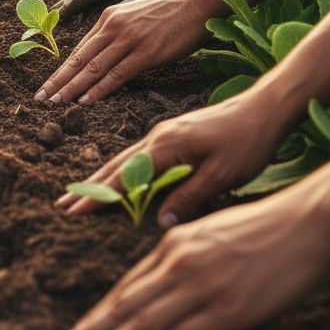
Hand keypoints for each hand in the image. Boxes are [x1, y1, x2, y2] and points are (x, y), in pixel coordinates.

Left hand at [35, 0, 211, 104]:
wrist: (198, 0)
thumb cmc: (171, 12)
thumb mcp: (136, 18)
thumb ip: (118, 36)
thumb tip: (104, 60)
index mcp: (109, 18)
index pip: (80, 49)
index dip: (62, 69)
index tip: (47, 85)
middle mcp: (113, 27)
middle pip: (80, 59)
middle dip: (58, 80)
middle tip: (40, 98)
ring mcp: (129, 39)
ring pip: (93, 68)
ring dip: (72, 88)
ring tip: (56, 103)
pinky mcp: (146, 52)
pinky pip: (117, 74)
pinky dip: (99, 89)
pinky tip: (86, 100)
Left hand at [50, 192, 329, 329]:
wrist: (305, 223)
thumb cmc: (264, 227)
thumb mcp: (210, 232)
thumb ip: (182, 255)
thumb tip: (158, 280)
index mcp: (174, 243)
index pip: (128, 285)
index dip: (101, 311)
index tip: (78, 329)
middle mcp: (180, 264)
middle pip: (125, 303)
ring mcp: (202, 288)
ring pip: (143, 322)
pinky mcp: (227, 311)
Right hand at [57, 93, 288, 224]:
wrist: (264, 109)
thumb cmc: (248, 143)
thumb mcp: (223, 175)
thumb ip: (189, 196)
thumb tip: (158, 220)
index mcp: (166, 146)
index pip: (125, 176)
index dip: (99, 195)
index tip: (74, 210)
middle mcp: (158, 136)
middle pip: (116, 165)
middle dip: (89, 185)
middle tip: (64, 204)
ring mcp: (164, 133)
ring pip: (124, 158)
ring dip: (100, 176)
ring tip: (80, 191)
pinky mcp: (173, 134)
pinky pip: (138, 154)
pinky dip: (120, 167)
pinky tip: (116, 176)